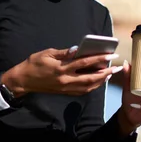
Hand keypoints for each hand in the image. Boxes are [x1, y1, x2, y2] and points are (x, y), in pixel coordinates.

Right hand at [1, 46, 122, 96]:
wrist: (23, 81)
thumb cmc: (34, 64)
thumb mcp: (47, 54)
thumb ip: (64, 53)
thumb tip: (78, 49)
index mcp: (61, 69)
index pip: (84, 63)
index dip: (99, 59)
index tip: (111, 55)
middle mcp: (66, 80)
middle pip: (91, 78)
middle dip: (106, 73)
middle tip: (117, 67)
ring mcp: (66, 88)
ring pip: (88, 87)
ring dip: (101, 81)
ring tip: (111, 73)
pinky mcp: (65, 92)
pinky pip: (83, 91)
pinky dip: (93, 86)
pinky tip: (99, 81)